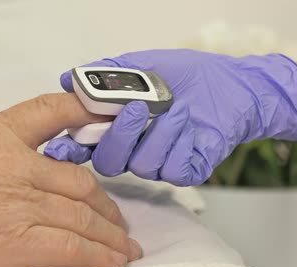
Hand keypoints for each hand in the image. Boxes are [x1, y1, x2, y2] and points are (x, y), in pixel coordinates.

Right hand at [0, 93, 141, 266]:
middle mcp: (13, 165)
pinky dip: (100, 256)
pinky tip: (114, 261)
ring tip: (125, 247)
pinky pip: (73, 247)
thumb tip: (19, 170)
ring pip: (85, 216)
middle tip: (117, 221)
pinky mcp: (18, 242)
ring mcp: (18, 203)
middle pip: (82, 182)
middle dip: (108, 206)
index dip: (84, 110)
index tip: (107, 115)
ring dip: (111, 235)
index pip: (49, 110)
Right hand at [45, 49, 296, 185]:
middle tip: (137, 107)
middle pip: (108, 162)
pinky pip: (172, 170)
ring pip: (141, 166)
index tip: (64, 144)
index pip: (85, 145)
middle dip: (120, 136)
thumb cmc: (189, 76)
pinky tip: (191, 127)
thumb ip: (107, 74)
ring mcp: (159, 164)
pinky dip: (180, 146)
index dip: (71, 148)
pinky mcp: (186, 171)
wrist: (233, 85)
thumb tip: (69, 80)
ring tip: (177, 110)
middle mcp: (134, 150)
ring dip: (158, 135)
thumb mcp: (144, 65)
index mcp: (118, 127)